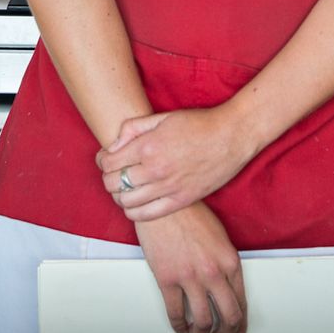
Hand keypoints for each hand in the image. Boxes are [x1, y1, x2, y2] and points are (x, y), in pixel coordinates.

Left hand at [98, 107, 258, 221]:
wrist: (231, 136)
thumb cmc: (200, 124)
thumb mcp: (163, 117)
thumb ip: (133, 128)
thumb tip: (113, 145)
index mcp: (148, 146)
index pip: (109, 162)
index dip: (102, 161)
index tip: (106, 159)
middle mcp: (155, 169)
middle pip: (113, 183)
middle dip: (108, 177)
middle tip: (114, 173)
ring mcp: (168, 187)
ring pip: (126, 202)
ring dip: (119, 196)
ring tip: (125, 187)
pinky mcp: (181, 200)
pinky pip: (146, 215)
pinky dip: (134, 212)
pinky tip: (136, 203)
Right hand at [135, 201, 246, 332]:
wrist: (163, 204)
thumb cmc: (191, 215)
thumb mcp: (219, 237)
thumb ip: (226, 263)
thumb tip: (227, 291)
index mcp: (230, 260)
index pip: (241, 302)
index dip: (241, 325)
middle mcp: (214, 272)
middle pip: (228, 317)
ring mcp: (190, 277)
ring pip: (203, 321)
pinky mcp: (167, 280)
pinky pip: (176, 314)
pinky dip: (180, 327)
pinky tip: (181, 328)